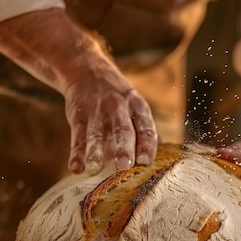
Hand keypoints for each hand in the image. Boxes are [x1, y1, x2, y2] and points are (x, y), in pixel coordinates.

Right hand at [0, 8, 157, 174]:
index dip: (147, 145)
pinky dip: (76, 153)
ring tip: (94, 169)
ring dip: (95, 152)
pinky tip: (75, 167)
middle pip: (123, 130)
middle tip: (124, 166)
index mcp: (138, 106)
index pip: (146, 127)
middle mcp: (119, 107)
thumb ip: (146, 130)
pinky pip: (78, 136)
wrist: (86, 70)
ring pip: (97, 133)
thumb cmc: (118, 98)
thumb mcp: (135, 106)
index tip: (146, 162)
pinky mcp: (78, 114)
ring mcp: (97, 110)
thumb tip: (165, 155)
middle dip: (124, 148)